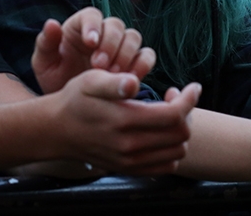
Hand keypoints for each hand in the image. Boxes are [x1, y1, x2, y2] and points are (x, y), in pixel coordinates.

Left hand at [31, 7, 155, 94]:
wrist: (69, 103)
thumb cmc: (55, 77)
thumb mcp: (44, 63)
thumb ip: (46, 43)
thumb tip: (52, 24)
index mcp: (81, 25)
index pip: (92, 15)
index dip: (93, 25)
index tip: (89, 43)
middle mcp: (104, 32)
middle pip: (116, 25)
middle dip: (110, 44)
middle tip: (99, 65)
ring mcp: (122, 46)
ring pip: (133, 37)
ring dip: (126, 55)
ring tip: (113, 75)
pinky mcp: (135, 62)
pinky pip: (147, 55)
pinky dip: (143, 65)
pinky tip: (130, 80)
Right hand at [48, 70, 199, 174]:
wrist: (57, 130)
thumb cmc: (76, 99)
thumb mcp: (91, 80)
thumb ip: (115, 82)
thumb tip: (134, 82)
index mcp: (124, 120)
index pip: (174, 115)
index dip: (190, 99)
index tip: (193, 87)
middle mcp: (129, 146)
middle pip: (181, 134)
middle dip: (187, 113)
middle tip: (176, 97)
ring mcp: (130, 161)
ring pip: (177, 151)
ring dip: (180, 131)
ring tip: (169, 113)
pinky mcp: (129, 169)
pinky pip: (165, 167)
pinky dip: (171, 150)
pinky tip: (161, 132)